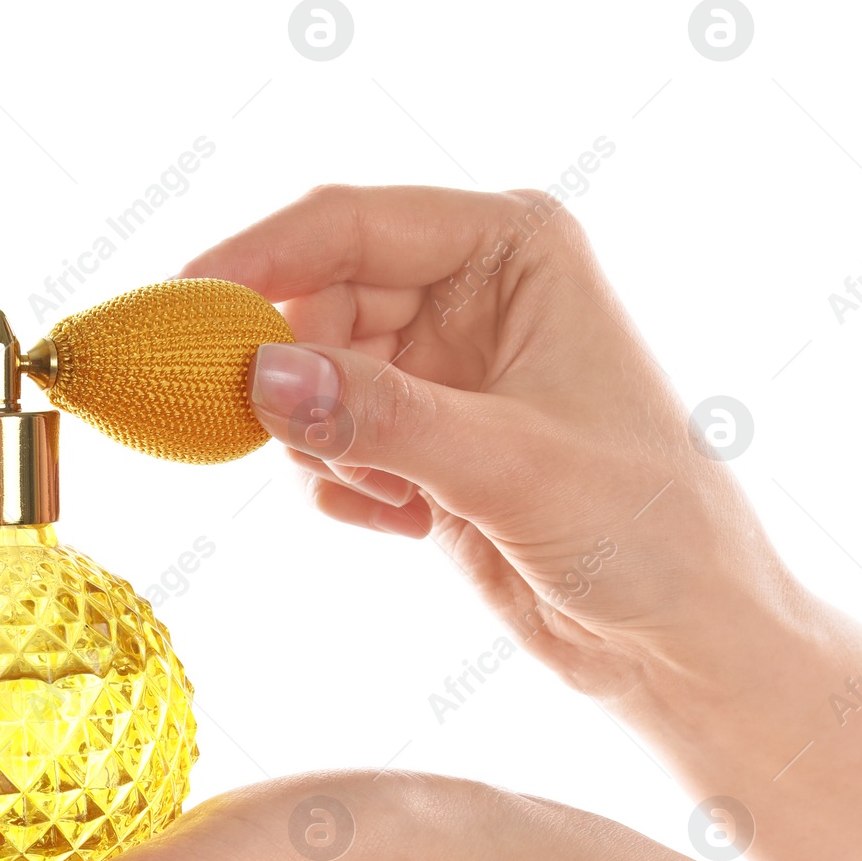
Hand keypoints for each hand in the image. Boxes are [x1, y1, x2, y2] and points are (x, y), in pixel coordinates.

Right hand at [182, 183, 788, 702]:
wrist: (679, 635)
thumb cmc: (643, 526)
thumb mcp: (506, 464)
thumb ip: (380, 416)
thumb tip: (259, 375)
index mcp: (512, 248)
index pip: (353, 226)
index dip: (258, 259)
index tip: (183, 307)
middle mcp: (468, 292)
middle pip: (315, 301)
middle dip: (291, 377)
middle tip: (287, 441)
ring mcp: (438, 366)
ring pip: (309, 378)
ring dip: (325, 446)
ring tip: (399, 497)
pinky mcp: (417, 435)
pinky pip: (324, 440)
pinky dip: (340, 485)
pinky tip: (409, 521)